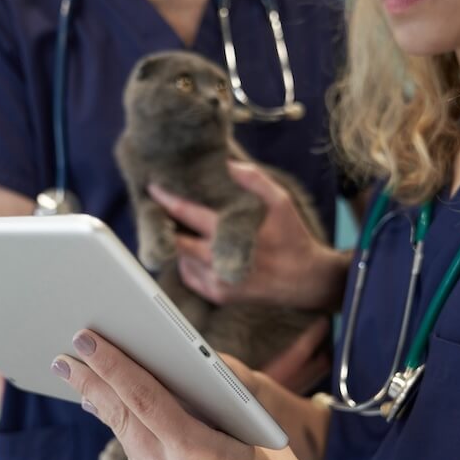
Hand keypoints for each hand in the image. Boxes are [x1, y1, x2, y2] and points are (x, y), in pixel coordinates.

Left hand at [52, 330, 334, 459]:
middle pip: (123, 422)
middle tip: (65, 356)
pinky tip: (121, 422)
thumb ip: (213, 399)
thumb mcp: (254, 428)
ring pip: (131, 446)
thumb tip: (177, 364)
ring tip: (85, 383)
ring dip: (107, 411)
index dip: (111, 366)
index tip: (85, 340)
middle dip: (92, 385)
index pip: (143, 399)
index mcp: (198, 454)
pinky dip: (134, 441)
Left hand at [149, 162, 349, 311]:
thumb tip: (227, 164)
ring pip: (181, 259)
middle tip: (161, 213)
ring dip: (179, 245)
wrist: (305, 280)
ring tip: (181, 231)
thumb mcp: (281, 201)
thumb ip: (253, 179)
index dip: (167, 200)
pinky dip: (188, 263)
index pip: (187, 213)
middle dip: (166, 226)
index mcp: (230, 233)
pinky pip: (189, 277)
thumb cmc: (292, 237)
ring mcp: (217, 280)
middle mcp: (219, 259)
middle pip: (176, 241)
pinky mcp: (218, 295)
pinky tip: (197, 252)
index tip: (153, 189)